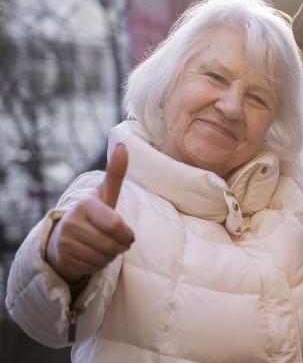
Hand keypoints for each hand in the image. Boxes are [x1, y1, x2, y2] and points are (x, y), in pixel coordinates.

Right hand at [46, 143, 133, 282]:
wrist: (65, 235)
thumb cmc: (94, 212)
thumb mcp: (106, 194)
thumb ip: (116, 172)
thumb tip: (123, 145)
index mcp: (85, 204)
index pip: (115, 225)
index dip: (127, 234)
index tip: (129, 235)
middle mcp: (71, 221)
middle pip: (111, 245)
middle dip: (120, 247)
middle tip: (118, 242)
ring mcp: (64, 241)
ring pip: (103, 257)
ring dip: (111, 256)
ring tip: (104, 246)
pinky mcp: (63, 258)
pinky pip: (93, 267)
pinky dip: (99, 264)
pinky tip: (92, 255)